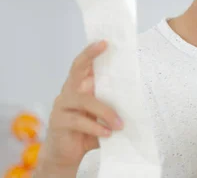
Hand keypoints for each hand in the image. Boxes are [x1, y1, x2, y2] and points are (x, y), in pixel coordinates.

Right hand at [35, 41, 123, 176]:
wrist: (65, 156)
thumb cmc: (86, 132)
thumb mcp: (101, 115)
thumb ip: (111, 104)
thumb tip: (137, 96)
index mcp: (79, 87)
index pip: (83, 65)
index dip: (91, 52)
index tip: (105, 41)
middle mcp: (68, 92)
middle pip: (76, 70)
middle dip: (89, 56)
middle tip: (104, 46)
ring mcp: (61, 106)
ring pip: (84, 101)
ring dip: (105, 111)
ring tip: (119, 124)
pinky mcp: (59, 123)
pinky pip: (78, 121)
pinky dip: (95, 126)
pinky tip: (107, 133)